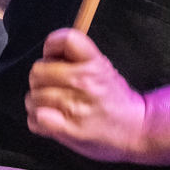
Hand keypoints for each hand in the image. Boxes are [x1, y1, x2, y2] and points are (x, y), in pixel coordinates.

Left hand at [25, 28, 146, 161]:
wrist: (136, 128)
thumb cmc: (115, 98)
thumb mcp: (103, 68)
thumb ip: (77, 58)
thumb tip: (49, 53)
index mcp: (94, 63)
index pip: (65, 39)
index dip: (52, 46)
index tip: (54, 57)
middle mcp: (84, 82)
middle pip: (38, 70)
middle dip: (40, 78)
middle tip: (51, 85)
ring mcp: (75, 107)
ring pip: (33, 97)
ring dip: (37, 102)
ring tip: (51, 105)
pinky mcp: (70, 130)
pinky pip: (36, 118)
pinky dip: (37, 119)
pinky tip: (49, 119)